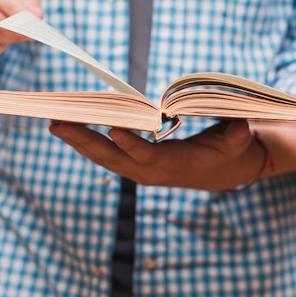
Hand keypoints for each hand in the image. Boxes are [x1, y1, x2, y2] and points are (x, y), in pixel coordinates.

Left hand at [49, 119, 266, 190]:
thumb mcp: (238, 143)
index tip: (113, 130)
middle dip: (86, 142)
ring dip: (80, 143)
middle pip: (116, 159)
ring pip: (106, 159)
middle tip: (58, 124)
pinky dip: (88, 143)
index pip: (151, 157)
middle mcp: (154, 172)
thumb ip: (236, 137)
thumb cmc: (231, 151)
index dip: (133, 146)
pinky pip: (108, 155)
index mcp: (178, 166)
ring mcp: (143, 171)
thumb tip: (240, 128)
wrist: (225, 172)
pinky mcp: (137, 166)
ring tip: (55, 125)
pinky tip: (72, 129)